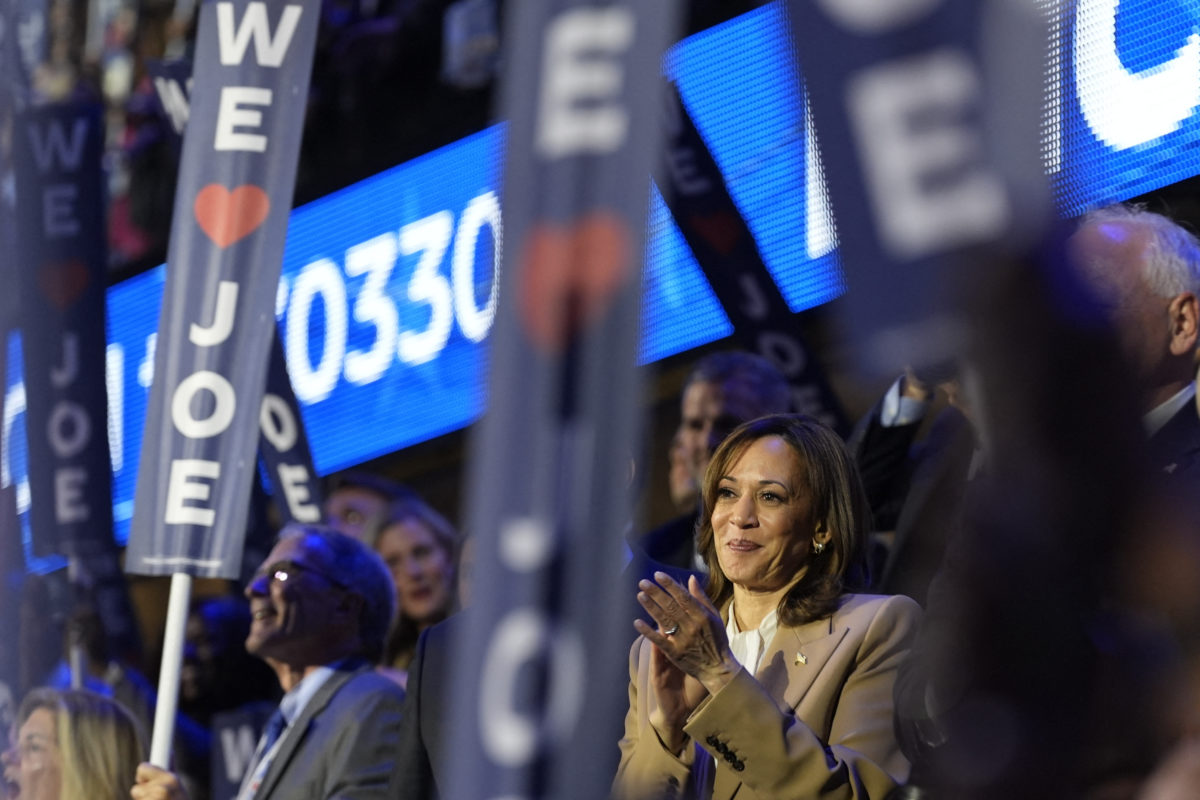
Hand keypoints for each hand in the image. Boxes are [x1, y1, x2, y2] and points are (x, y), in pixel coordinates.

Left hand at [130, 763, 188, 799]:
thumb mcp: (178, 787)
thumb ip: (169, 772)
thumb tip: (169, 750)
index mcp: (170, 779)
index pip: (142, 768)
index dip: (143, 776)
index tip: (143, 779)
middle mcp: (161, 789)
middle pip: (136, 789)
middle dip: (143, 795)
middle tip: (157, 799)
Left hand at [634, 572, 739, 697]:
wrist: (718, 668)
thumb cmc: (717, 640)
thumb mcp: (715, 616)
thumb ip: (701, 597)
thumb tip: (690, 578)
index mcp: (702, 616)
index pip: (683, 597)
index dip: (670, 585)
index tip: (657, 575)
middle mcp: (692, 626)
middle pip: (671, 606)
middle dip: (656, 593)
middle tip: (643, 582)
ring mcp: (683, 640)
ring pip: (664, 620)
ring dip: (651, 607)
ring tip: (640, 595)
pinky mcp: (675, 653)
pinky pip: (659, 641)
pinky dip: (648, 632)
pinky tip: (637, 622)